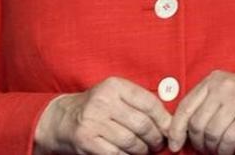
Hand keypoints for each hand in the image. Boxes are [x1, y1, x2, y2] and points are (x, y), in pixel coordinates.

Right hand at [34, 77, 171, 154]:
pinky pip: (118, 154)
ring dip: (143, 151)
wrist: (63, 119)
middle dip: (156, 139)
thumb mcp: (116, 96)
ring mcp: (93, 121)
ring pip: (132, 142)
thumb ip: (141, 104)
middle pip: (143, 125)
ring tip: (144, 150)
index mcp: (114, 86)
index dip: (165, 121)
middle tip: (157, 144)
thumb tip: (171, 124)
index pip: (150, 104)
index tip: (169, 131)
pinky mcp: (87, 141)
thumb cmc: (98, 108)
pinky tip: (128, 154)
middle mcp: (102, 101)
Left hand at [166, 71, 234, 154]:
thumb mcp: (228, 95)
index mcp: (213, 79)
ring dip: (212, 148)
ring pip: (211, 133)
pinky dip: (225, 151)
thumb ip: (207, 105)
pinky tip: (227, 153)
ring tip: (217, 152)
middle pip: (196, 123)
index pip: (185, 106)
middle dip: (197, 142)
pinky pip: (228, 140)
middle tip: (204, 151)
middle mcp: (223, 85)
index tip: (175, 145)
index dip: (176, 129)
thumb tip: (182, 130)